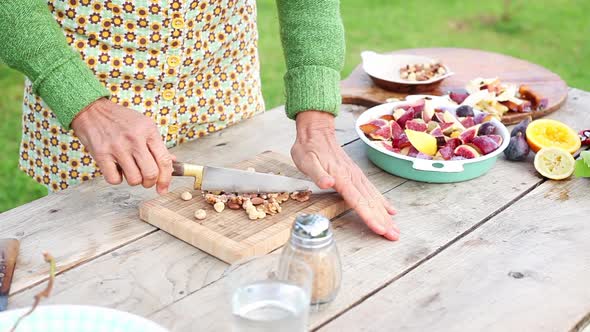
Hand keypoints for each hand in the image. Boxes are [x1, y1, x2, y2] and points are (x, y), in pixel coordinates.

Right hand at [71, 98, 174, 193]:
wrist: (92, 110)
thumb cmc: (121, 120)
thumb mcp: (144, 126)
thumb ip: (157, 146)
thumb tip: (174, 163)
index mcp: (149, 131)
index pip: (164, 161)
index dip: (166, 179)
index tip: (163, 189)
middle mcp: (135, 139)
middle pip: (151, 174)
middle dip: (150, 182)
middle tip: (145, 180)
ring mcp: (118, 147)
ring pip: (134, 179)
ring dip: (134, 181)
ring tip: (129, 170)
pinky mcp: (101, 154)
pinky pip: (114, 179)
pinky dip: (116, 179)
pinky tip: (115, 168)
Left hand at [291, 111, 398, 240]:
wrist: (316, 133)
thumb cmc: (309, 149)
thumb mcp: (306, 161)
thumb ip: (318, 174)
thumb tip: (328, 183)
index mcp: (341, 177)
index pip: (357, 201)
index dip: (369, 216)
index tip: (379, 228)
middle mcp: (352, 177)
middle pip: (370, 203)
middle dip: (383, 221)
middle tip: (394, 236)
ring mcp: (356, 176)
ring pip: (374, 199)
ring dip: (385, 215)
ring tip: (395, 229)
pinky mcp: (356, 175)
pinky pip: (373, 191)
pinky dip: (383, 202)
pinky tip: (390, 211)